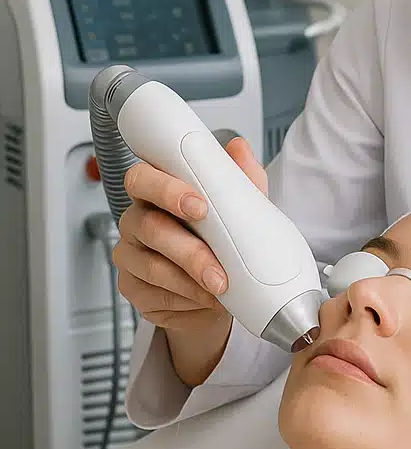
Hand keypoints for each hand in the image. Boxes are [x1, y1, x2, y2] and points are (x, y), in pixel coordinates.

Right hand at [112, 137, 267, 384]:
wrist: (221, 289)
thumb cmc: (224, 239)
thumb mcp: (241, 206)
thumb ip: (240, 177)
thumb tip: (239, 148)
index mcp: (157, 192)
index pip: (143, 178)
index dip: (166, 190)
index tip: (200, 207)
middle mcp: (137, 219)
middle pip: (150, 227)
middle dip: (189, 250)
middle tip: (217, 268)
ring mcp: (130, 254)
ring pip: (153, 265)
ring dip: (191, 280)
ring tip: (220, 288)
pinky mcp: (131, 287)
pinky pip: (152, 293)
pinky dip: (184, 298)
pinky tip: (203, 300)